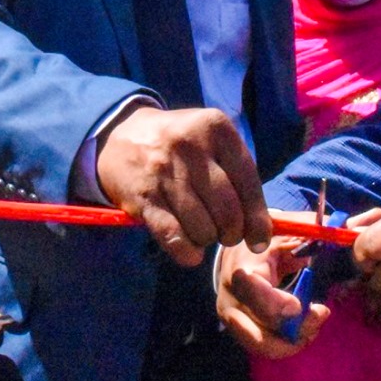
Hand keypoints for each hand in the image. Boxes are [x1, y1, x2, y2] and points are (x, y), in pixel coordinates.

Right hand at [95, 105, 270, 266]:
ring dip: (207, 240)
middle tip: (227, 235)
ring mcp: (165, 172)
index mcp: (216, 128)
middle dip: (232, 233)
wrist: (120, 136)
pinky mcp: (144, 197)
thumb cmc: (179, 144)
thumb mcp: (211, 141)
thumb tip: (260, 228)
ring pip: (203, 227)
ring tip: (203, 232)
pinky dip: (186, 252)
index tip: (259, 240)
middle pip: (227, 209)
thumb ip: (237, 173)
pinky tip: (190, 252)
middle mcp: (191, 146)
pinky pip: (173, 236)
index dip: (257, 218)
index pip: (249, 181)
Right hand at [214, 239, 328, 359]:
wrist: (239, 252)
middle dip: (294, 332)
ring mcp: (231, 317)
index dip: (278, 304)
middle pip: (257, 333)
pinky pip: (262, 347)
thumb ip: (320, 231)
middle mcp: (231, 298)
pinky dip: (286, 344)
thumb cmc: (270, 240)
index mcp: (241, 269)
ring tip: (312, 324)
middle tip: (319, 314)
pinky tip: (301, 328)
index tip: (301, 305)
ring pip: (262, 346)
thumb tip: (356, 224)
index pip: (251, 291)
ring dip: (293, 342)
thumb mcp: (291, 230)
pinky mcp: (237, 329)